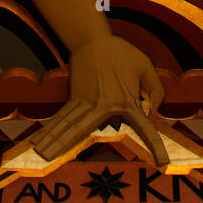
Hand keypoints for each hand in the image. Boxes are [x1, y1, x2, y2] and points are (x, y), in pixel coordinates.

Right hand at [32, 35, 167, 165]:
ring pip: (71, 128)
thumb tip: (151, 112)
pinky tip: (42, 140)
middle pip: (97, 135)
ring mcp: (88, 105)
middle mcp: (106, 108)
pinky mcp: (76, 99)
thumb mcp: (146, 66)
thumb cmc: (121, 53)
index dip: (156, 148)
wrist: (92, 40)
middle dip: (98, 148)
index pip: (145, 130)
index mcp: (127, 102)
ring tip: (41, 153)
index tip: (162, 163)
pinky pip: (66, 119)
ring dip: (56, 141)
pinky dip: (54, 130)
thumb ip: (156, 90)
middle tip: (86, 156)